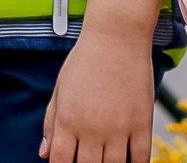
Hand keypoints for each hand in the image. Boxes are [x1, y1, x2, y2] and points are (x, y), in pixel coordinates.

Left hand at [41, 0, 162, 161]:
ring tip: (106, 159)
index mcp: (67, 120)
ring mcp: (118, 127)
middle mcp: (91, 128)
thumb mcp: (60, 89)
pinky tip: (129, 162)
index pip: (61, 161)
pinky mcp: (141, 123)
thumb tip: (44, 154)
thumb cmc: (85, 60)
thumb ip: (51, 123)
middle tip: (89, 160)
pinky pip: (140, 159)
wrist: (116, 36)